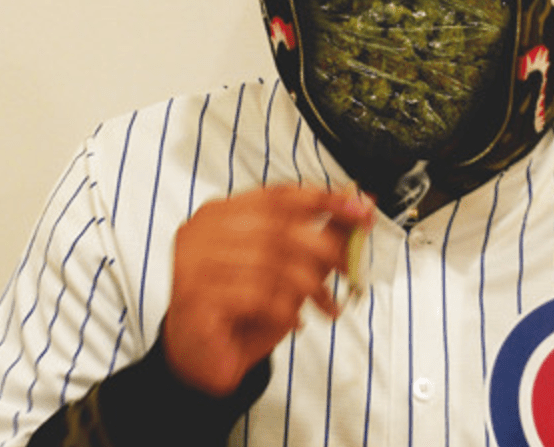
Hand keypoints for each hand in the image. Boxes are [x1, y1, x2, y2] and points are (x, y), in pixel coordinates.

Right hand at [162, 184, 373, 395]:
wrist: (203, 358)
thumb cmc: (243, 308)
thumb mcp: (286, 267)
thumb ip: (317, 235)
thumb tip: (359, 208)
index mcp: (221, 212)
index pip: (277, 196)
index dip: (323, 200)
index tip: (359, 210)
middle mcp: (202, 230)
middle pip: (277, 226)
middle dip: (323, 246)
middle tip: (350, 267)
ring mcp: (193, 262)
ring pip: (270, 262)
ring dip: (309, 286)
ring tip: (326, 305)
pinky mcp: (195, 297)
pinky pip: (255, 295)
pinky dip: (284, 309)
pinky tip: (293, 320)